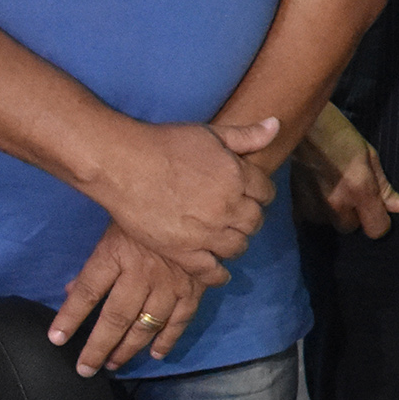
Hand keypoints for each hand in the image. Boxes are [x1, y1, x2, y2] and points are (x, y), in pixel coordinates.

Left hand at [49, 226, 209, 376]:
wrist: (195, 202)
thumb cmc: (144, 215)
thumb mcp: (111, 232)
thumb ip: (94, 264)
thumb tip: (71, 290)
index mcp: (116, 255)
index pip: (88, 292)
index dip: (70, 317)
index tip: (56, 339)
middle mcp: (141, 274)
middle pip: (115, 318)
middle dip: (98, 347)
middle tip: (85, 368)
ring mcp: (170, 283)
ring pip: (145, 324)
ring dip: (128, 348)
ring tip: (114, 363)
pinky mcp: (194, 287)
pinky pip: (180, 320)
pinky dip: (168, 339)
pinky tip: (156, 354)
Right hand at [86, 115, 277, 277]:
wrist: (122, 164)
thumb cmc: (165, 144)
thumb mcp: (211, 133)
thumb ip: (246, 135)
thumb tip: (276, 124)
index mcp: (238, 177)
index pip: (266, 193)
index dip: (260, 193)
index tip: (252, 196)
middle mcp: (228, 207)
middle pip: (255, 221)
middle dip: (250, 219)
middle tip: (239, 218)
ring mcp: (205, 232)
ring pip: (237, 246)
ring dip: (236, 242)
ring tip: (227, 238)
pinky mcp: (181, 251)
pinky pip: (209, 270)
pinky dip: (218, 275)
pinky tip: (220, 273)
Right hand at [290, 103, 398, 238]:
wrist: (304, 128)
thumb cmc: (342, 137)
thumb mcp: (371, 158)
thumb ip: (388, 189)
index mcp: (359, 191)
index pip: (377, 230)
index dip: (381, 222)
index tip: (379, 211)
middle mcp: (336, 205)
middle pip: (353, 229)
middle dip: (356, 217)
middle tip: (353, 195)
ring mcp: (314, 207)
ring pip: (332, 226)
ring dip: (336, 214)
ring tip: (334, 190)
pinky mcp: (296, 206)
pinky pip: (313, 220)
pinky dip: (318, 211)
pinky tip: (319, 193)